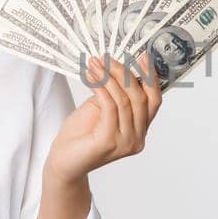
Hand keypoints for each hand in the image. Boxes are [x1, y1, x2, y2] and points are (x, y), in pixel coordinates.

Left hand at [44, 52, 162, 181]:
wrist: (63, 161)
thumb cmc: (80, 136)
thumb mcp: (102, 109)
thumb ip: (116, 95)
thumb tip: (122, 69)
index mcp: (140, 130)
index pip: (154, 101)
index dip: (151, 78)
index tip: (143, 57)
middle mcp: (137, 138)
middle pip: (140, 98)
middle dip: (124, 73)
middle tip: (108, 59)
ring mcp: (125, 142)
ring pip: (125, 101)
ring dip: (109, 78)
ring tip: (95, 65)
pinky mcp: (109, 142)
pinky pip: (110, 107)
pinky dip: (101, 88)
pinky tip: (92, 78)